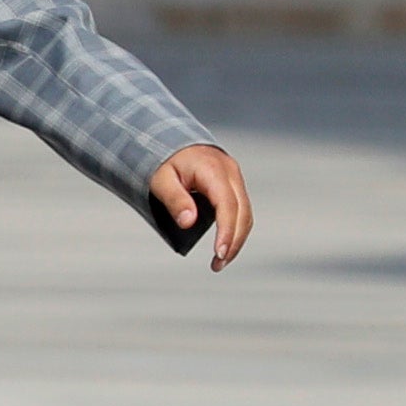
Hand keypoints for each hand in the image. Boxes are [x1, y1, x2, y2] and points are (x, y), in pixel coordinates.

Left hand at [148, 142, 255, 269]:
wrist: (173, 141)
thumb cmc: (164, 161)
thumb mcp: (161, 179)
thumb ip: (175, 199)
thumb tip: (188, 222)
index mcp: (214, 170)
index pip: (227, 205)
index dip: (226, 231)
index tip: (220, 253)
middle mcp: (230, 173)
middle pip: (242, 212)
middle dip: (234, 241)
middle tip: (218, 264)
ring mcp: (234, 178)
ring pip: (245, 213)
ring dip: (237, 238)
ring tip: (220, 260)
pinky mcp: (233, 185)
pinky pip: (240, 209)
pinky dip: (235, 228)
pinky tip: (225, 244)